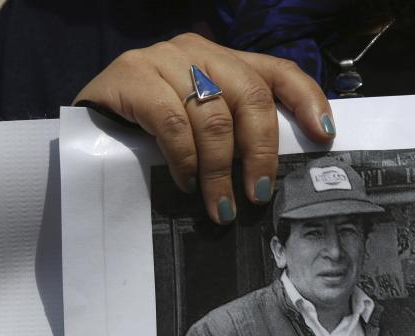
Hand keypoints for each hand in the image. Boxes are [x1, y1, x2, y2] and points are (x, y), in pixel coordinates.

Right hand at [73, 33, 335, 223]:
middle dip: (260, 152)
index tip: (324, 136)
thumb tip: (272, 178)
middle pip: (251, 95)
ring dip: (220, 170)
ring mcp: (165, 58)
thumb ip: (236, 132)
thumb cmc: (155, 130)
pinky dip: (185, 158)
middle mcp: (200, 52)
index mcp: (226, 61)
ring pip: (212, 115)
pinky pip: (172, 121)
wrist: (90, 121)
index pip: (279, 71)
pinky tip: (185, 182)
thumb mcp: (203, 126)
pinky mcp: (132, 74)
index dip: (308, 100)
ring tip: (220, 205)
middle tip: (258, 195)